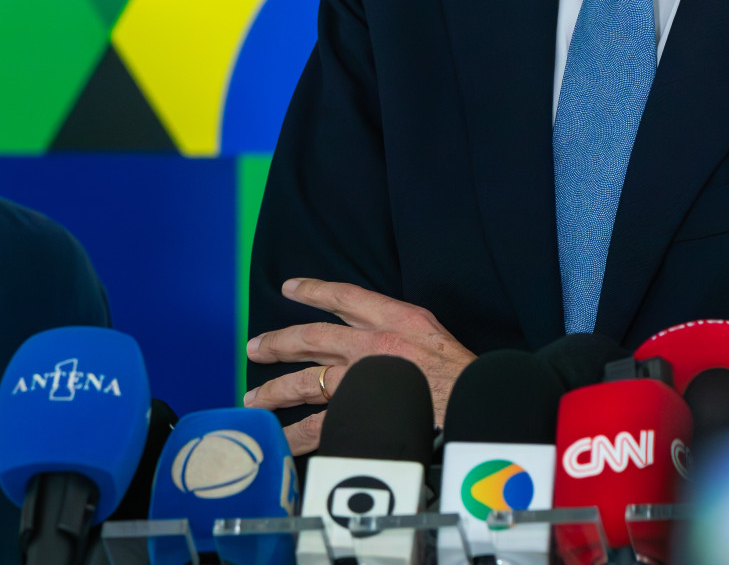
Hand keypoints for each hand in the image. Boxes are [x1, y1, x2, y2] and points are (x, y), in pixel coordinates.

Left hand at [244, 278, 475, 454]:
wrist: (474, 401)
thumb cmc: (463, 374)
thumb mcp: (433, 334)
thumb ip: (401, 329)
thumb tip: (379, 334)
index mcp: (393, 319)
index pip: (344, 296)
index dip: (314, 290)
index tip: (290, 287)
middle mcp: (370, 344)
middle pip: (311, 338)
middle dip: (279, 342)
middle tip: (255, 347)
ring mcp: (361, 380)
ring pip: (305, 383)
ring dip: (276, 391)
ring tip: (255, 398)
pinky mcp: (360, 413)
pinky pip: (319, 425)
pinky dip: (298, 435)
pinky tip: (281, 440)